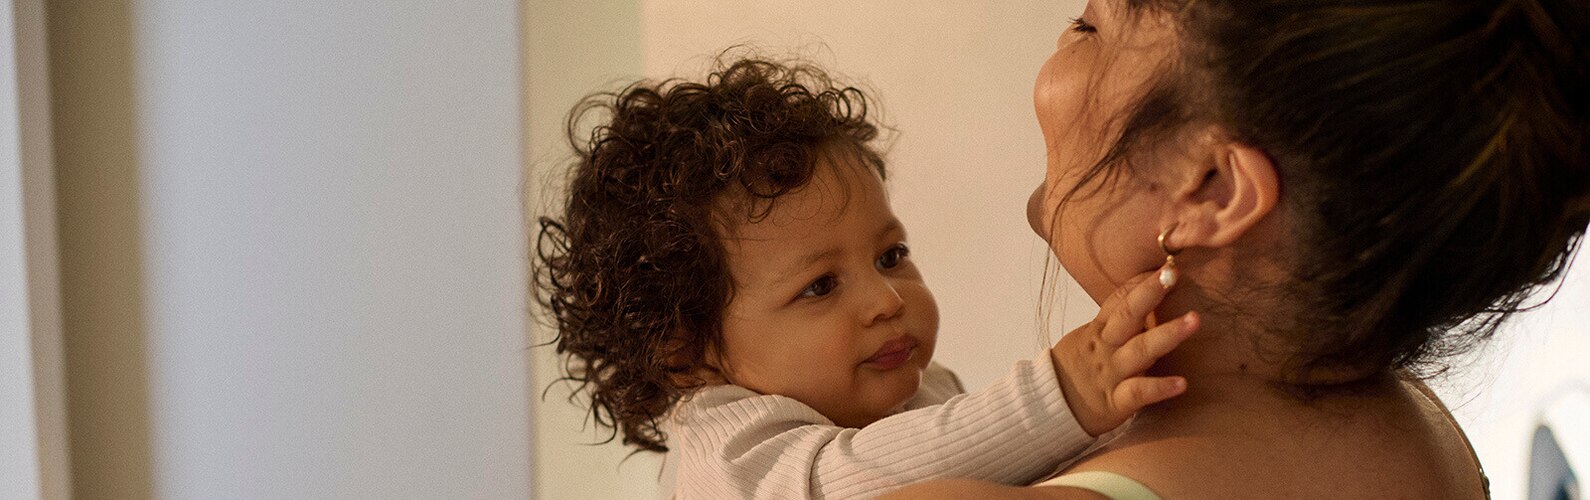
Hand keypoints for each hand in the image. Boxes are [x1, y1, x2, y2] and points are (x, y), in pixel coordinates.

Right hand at [1051, 263, 1197, 435]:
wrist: (1048, 410)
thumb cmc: (1077, 373)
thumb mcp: (1089, 340)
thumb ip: (1115, 323)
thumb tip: (1143, 300)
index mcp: (1099, 331)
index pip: (1119, 300)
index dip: (1140, 281)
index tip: (1165, 263)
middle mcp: (1105, 347)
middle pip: (1128, 315)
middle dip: (1151, 293)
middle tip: (1173, 273)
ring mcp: (1111, 374)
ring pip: (1140, 350)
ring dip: (1168, 334)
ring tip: (1195, 320)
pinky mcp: (1115, 402)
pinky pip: (1138, 393)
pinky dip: (1159, 387)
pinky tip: (1183, 383)